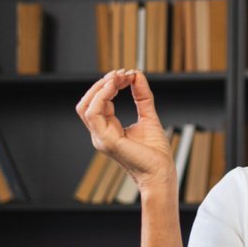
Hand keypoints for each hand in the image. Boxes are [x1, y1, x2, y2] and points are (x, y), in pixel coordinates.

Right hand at [75, 69, 175, 190]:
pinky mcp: (106, 140)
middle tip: (121, 74)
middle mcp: (101, 134)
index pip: (98, 102)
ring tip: (118, 77)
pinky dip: (102, 96)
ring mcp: (101, 138)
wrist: (161, 172)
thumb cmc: (155, 153)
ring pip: (85, 106)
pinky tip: (115, 86)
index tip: (126, 75)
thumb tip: (137, 75)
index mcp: (108, 129)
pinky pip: (94, 113)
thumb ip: (142, 96)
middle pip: (87, 102)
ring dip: (101, 87)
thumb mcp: (148, 116)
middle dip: (102, 83)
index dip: (109, 84)